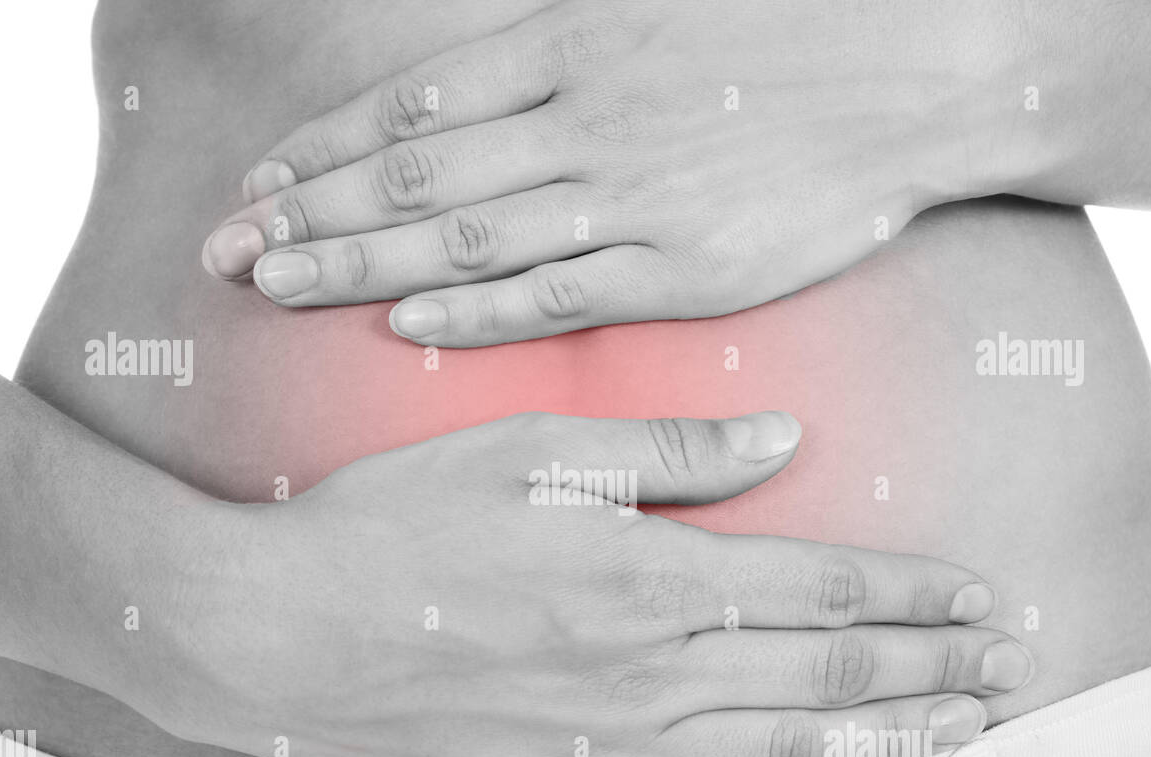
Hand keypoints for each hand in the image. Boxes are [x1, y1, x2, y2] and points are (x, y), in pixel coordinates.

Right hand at [172, 410, 1028, 756]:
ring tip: (960, 733)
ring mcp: (605, 753)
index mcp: (641, 575)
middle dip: (930, 667)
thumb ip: (667, 453)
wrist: (277, 635)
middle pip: (824, 676)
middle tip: (1008, 666)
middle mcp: (642, 673)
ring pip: (785, 754)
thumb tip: (782, 438)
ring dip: (885, 741)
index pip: (817, 589)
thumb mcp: (523, 451)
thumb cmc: (392, 526)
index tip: (981, 595)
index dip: (912, 594)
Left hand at [201, 0, 1001, 345]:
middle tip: (225, 252)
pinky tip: (408, 330)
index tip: (257, 183)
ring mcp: (628, 193)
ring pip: (462, 236)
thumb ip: (565, 35)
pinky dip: (477, 313)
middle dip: (307, 212)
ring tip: (279, 288)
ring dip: (360, 265)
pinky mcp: (682, 263)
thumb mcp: (662, 1)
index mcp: (570, 43)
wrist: (926, 64)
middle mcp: (579, 115)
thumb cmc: (796, 29)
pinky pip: (557, 293)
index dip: (323, 147)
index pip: (410, 103)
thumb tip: (491, 70)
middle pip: (411, 173)